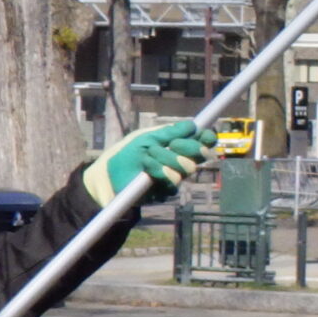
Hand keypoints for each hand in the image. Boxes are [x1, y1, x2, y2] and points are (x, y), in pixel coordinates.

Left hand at [84, 119, 218, 204]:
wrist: (110, 173)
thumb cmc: (128, 152)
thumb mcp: (148, 137)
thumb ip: (169, 132)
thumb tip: (192, 125)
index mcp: (177, 147)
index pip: (200, 142)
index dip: (206, 138)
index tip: (206, 135)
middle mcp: (179, 162)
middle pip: (198, 155)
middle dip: (188, 147)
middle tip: (173, 145)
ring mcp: (175, 177)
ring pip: (186, 168)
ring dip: (166, 159)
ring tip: (148, 156)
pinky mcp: (166, 191)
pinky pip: (172, 181)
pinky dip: (158, 170)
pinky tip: (147, 168)